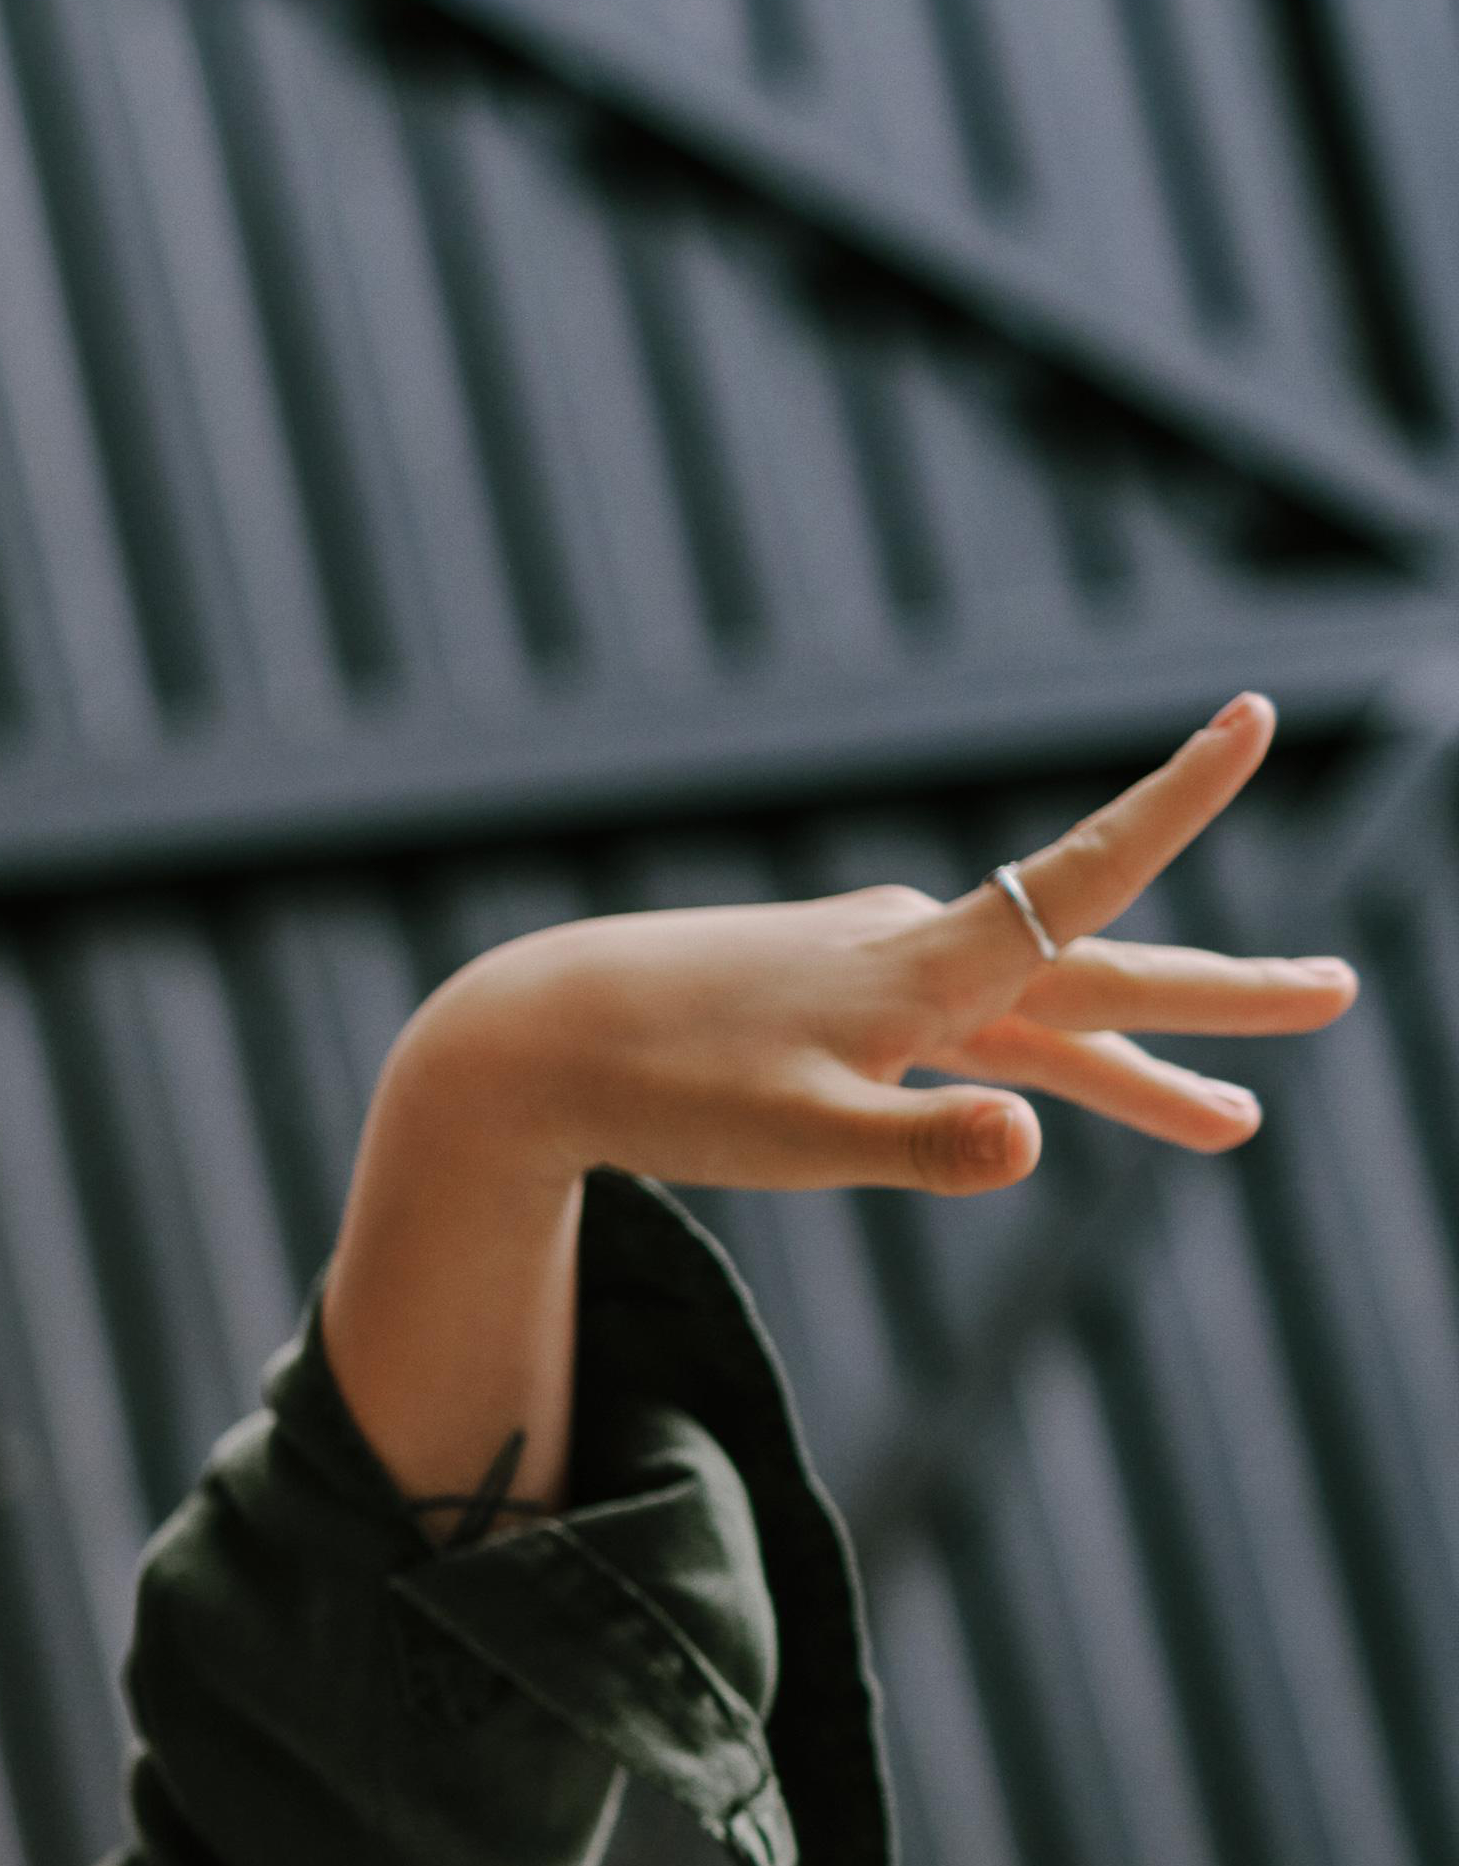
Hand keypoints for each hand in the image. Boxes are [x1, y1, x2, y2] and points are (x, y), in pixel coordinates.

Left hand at [400, 693, 1353, 1200]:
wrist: (531, 1044)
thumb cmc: (658, 1088)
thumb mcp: (794, 1141)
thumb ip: (920, 1147)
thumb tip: (1037, 1138)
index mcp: (928, 968)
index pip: (1085, 880)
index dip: (1176, 803)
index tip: (1254, 717)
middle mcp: (919, 952)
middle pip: (1101, 971)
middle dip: (1219, 996)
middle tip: (1335, 994)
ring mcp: (881, 974)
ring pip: (1040, 1022)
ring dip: (1133, 1069)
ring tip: (1233, 1120)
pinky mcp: (840, 1002)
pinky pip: (969, 1037)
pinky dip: (1032, 1070)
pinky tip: (1055, 1092)